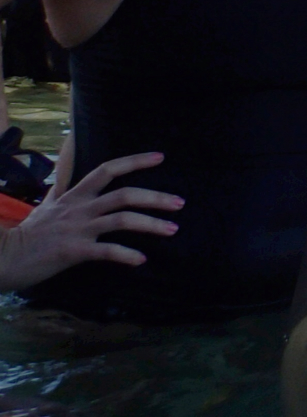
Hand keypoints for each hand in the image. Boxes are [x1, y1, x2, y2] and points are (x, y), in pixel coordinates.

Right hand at [0, 152, 180, 291]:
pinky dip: (126, 254)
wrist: (2, 257)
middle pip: (125, 194)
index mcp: (75, 196)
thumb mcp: (46, 207)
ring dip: (151, 224)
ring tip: (172, 229)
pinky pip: (105, 250)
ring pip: (122, 219)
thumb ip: (60, 192)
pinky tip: (141, 259)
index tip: (161, 157)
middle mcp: (80, 209)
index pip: (108, 169)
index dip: (135, 161)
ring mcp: (77, 229)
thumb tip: (62, 178)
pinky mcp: (72, 251)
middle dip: (156, 197)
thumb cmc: (26, 235)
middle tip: (180, 203)